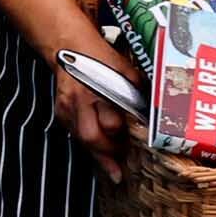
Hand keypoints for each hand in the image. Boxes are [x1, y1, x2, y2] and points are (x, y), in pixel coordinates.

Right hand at [51, 52, 135, 166]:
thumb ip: (137, 87)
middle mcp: (78, 102)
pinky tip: (100, 154)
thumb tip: (155, 105)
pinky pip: (75, 134)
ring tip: (113, 170)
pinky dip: (89, 145)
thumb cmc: (98, 54)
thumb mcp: (123, 67)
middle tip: (123, 164)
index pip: (112, 122)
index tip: (139, 145)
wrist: (68, 46)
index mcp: (96, 90)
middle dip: (109, 153)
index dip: (126, 135)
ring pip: (82, 140)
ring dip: (98, 156)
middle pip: (92, 138)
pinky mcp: (61, 112)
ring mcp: (66, 109)